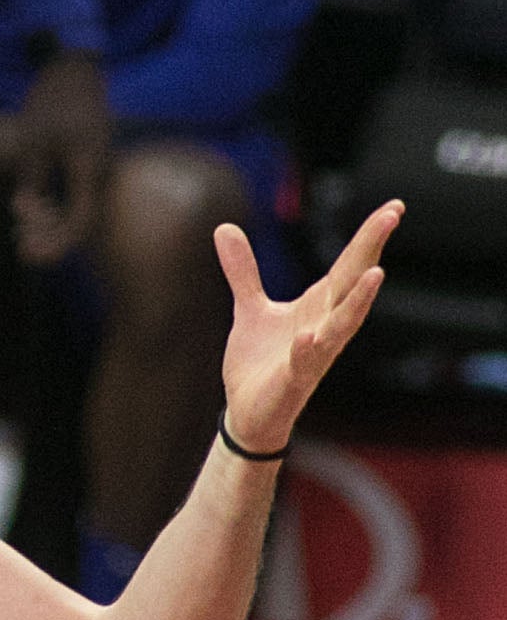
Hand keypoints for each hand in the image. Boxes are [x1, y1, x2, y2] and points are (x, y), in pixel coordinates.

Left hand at [12, 50, 110, 264]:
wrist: (74, 73)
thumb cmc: (51, 103)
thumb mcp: (32, 143)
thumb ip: (29, 181)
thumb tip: (22, 212)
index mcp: (90, 168)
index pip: (80, 222)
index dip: (56, 245)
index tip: (28, 253)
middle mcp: (102, 173)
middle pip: (82, 223)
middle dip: (50, 237)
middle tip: (20, 241)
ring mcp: (100, 171)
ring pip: (80, 212)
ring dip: (52, 224)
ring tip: (22, 225)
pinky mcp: (93, 167)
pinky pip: (79, 198)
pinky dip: (58, 209)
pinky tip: (34, 207)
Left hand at [216, 199, 397, 455]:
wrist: (249, 413)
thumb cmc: (261, 362)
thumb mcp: (251, 308)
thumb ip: (243, 271)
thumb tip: (225, 227)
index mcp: (319, 307)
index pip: (350, 265)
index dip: (369, 235)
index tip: (394, 205)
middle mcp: (325, 326)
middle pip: (353, 283)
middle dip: (371, 249)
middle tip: (390, 215)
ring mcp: (313, 355)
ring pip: (342, 325)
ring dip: (358, 301)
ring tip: (375, 273)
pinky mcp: (293, 380)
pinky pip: (304, 363)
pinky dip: (308, 349)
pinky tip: (309, 335)